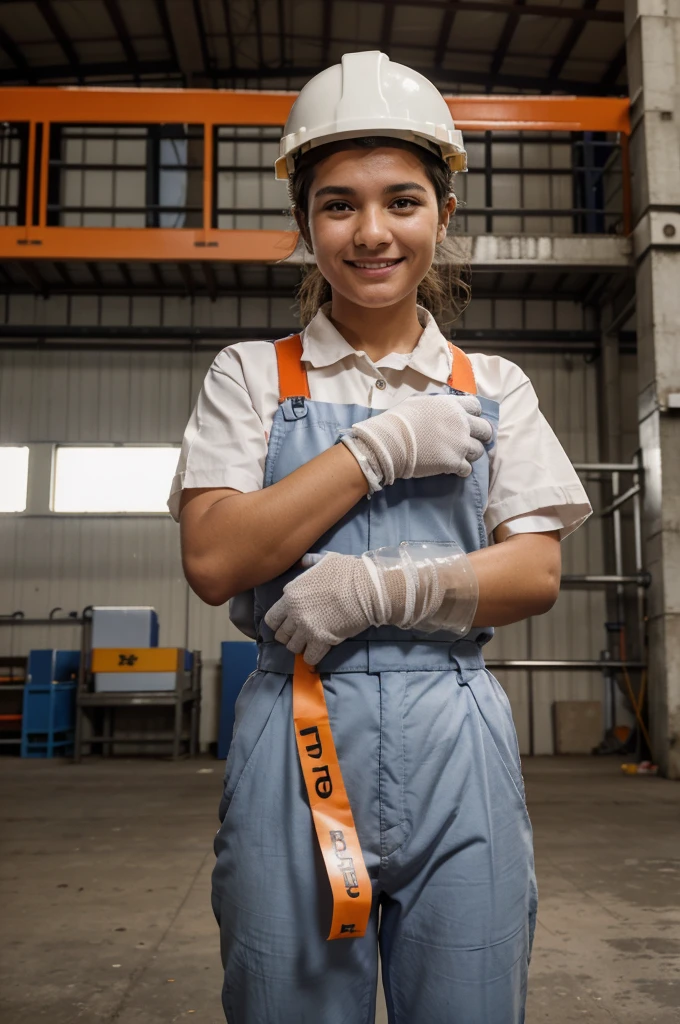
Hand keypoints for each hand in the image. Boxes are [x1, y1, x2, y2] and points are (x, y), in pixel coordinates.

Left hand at [264, 553, 382, 665]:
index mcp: (291, 594)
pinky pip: (309, 657)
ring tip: (310, 643)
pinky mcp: (321, 640)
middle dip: (290, 636)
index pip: (271, 618)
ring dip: (301, 646)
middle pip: (281, 635)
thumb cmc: (348, 572)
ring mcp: (307, 627)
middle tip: (301, 635)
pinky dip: (313, 657)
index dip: (279, 623)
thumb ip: (309, 562)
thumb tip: (302, 561)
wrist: (368, 588)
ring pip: (293, 648)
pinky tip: (318, 651)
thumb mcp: (325, 560)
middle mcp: (294, 612)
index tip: (288, 624)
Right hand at [341, 393, 492, 491]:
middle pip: (485, 429)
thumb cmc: (399, 420)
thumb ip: (436, 406)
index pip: (476, 406)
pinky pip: (467, 469)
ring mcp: (460, 444)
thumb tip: (439, 410)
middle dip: (481, 436)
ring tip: (459, 457)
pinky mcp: (455, 462)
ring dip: (470, 454)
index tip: (468, 421)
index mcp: (452, 406)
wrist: (392, 442)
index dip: (474, 415)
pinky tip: (453, 469)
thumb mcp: (419, 402)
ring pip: (478, 451)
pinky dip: (462, 470)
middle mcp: (461, 423)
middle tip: (471, 441)